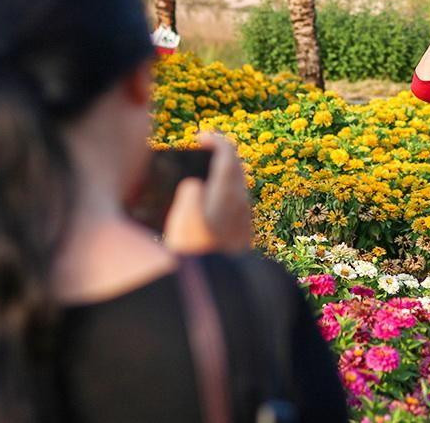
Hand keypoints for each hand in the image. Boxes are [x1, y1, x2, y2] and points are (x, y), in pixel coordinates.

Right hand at [163, 133, 251, 252]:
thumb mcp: (183, 221)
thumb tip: (196, 185)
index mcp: (228, 193)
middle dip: (221, 154)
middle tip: (202, 150)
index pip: (228, 153)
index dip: (216, 139)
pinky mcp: (243, 233)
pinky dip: (225, 191)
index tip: (200, 136)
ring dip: (223, 174)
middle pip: (236, 167)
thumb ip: (190, 194)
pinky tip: (210, 202)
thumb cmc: (196, 256)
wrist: (220, 293)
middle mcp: (242, 202)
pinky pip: (236, 201)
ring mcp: (245, 218)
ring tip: (203, 174)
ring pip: (238, 184)